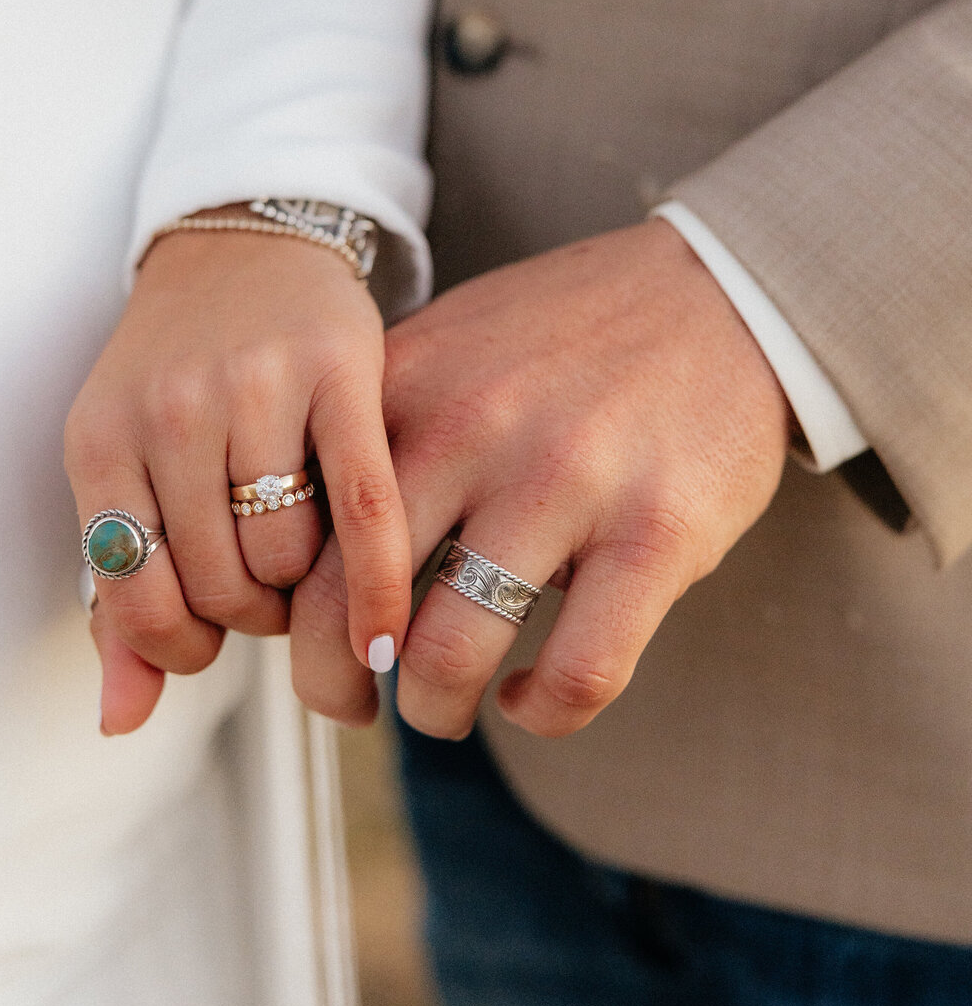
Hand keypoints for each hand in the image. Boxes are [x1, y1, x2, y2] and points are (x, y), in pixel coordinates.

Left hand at [65, 217, 411, 734]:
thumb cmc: (177, 374)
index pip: (137, 604)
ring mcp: (254, 386)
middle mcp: (169, 411)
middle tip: (273, 585)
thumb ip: (118, 597)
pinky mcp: (339, 369)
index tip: (213, 631)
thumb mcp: (123, 469)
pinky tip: (387, 630)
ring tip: (308, 554)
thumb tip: (120, 721)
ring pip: (289, 560)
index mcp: (99, 442)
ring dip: (307, 589)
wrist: (242, 242)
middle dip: (254, 614)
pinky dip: (378, 585)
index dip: (185, 644)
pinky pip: (366, 507)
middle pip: (222, 590)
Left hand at [291, 218, 790, 736]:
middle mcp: (471, 430)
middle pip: (351, 606)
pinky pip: (574, 673)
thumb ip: (376, 426)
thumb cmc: (571, 331)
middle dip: (337, 685)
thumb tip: (298, 537)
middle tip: (355, 700)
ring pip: (449, 657)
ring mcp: (564, 483)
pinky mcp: (654, 535)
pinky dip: (541, 714)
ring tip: (443, 704)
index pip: (299, 528)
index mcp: (405, 385)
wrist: (718, 291)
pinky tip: (528, 696)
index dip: (287, 611)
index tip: (311, 636)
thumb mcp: (448, 346)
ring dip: (434, 709)